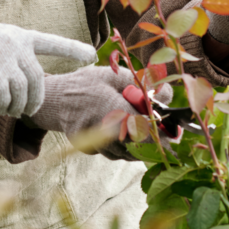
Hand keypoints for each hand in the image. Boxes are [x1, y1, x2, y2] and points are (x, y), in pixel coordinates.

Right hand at [0, 11, 97, 117]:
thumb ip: (14, 54)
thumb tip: (26, 81)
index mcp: (20, 35)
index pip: (52, 42)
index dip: (73, 49)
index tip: (92, 55)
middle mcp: (15, 43)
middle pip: (38, 79)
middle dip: (36, 100)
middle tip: (28, 111)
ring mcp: (2, 55)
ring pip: (22, 90)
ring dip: (17, 106)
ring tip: (9, 110)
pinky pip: (4, 95)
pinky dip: (3, 105)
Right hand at [29, 66, 172, 161]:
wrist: (53, 97)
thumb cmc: (86, 83)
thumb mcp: (113, 75)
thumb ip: (141, 83)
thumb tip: (167, 93)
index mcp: (111, 108)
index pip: (145, 131)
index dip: (164, 137)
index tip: (175, 135)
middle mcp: (103, 130)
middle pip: (139, 147)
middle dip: (152, 141)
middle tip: (161, 132)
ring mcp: (94, 142)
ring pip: (127, 153)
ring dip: (137, 144)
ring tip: (134, 126)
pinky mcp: (88, 150)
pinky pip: (113, 153)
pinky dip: (120, 145)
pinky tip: (115, 130)